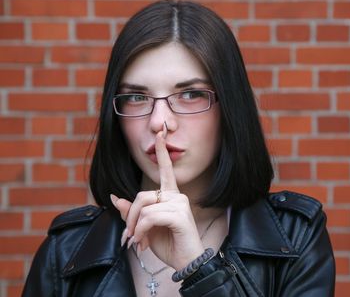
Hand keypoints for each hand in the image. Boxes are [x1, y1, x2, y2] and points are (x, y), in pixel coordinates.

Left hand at [111, 124, 204, 270]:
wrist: (186, 263)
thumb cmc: (169, 244)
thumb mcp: (144, 228)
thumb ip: (132, 213)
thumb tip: (116, 198)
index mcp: (171, 196)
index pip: (166, 170)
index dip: (161, 152)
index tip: (160, 133)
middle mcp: (177, 196)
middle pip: (143, 195)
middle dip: (131, 216)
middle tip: (130, 236)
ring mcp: (180, 204)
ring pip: (145, 206)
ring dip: (136, 227)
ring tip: (139, 241)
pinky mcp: (180, 215)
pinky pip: (150, 217)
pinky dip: (142, 231)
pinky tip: (145, 242)